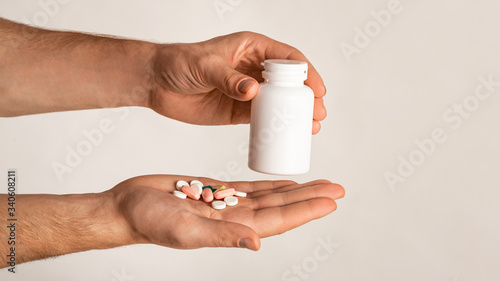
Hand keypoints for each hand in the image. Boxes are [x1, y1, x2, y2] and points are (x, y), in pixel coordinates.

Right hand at [110, 175, 343, 249]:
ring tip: (319, 183)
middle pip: (281, 208)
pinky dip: (270, 185)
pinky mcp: (215, 190)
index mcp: (231, 228)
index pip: (278, 221)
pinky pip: (250, 188)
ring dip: (295, 191)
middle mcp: (234, 218)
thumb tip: (257, 243)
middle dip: (310, 198)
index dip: (305, 211)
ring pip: (269, 197)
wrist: (127, 206)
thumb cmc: (148, 221)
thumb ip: (221, 237)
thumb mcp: (184, 230)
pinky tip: (283, 183)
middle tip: (338, 189)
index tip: (331, 201)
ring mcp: (226, 204)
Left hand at [150, 32, 326, 133]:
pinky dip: (277, 126)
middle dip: (307, 98)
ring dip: (296, 114)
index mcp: (251, 48)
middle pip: (289, 82)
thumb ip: (228, 78)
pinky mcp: (238, 111)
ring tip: (311, 128)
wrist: (156, 83)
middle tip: (318, 114)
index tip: (318, 89)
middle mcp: (253, 69)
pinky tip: (289, 133)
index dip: (307, 72)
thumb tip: (253, 91)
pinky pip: (262, 119)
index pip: (287, 58)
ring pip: (279, 102)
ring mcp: (247, 92)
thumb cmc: (178, 63)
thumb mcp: (204, 65)